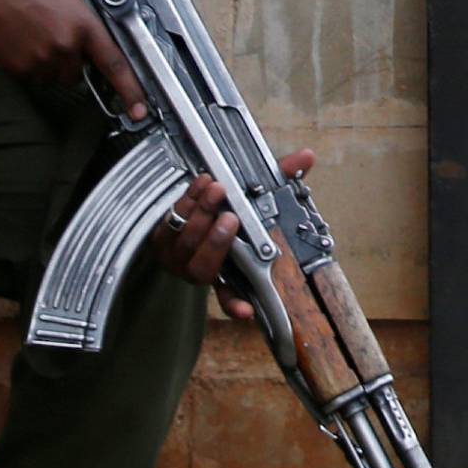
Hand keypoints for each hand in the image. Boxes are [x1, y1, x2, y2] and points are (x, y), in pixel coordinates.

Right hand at [0, 0, 148, 120]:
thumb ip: (83, 7)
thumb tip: (90, 18)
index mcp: (83, 24)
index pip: (114, 64)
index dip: (130, 90)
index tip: (139, 109)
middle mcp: (64, 46)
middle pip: (75, 73)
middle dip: (69, 61)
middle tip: (53, 37)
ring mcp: (40, 60)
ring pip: (51, 76)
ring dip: (47, 63)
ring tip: (33, 33)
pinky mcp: (17, 68)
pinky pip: (30, 75)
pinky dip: (27, 63)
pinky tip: (19, 39)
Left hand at [153, 151, 316, 314]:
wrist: (187, 202)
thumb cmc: (225, 208)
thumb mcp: (255, 198)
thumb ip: (279, 181)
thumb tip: (307, 156)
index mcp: (225, 272)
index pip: (232, 296)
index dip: (238, 304)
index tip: (247, 311)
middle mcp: (200, 268)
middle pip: (204, 265)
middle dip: (217, 242)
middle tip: (231, 217)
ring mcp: (177, 254)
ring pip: (186, 241)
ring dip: (200, 214)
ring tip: (216, 190)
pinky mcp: (159, 235)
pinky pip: (171, 219)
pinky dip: (187, 200)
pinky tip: (201, 183)